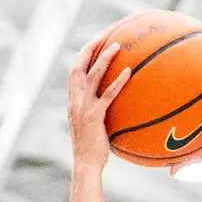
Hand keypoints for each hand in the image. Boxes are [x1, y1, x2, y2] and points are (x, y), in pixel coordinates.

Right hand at [68, 38, 130, 170]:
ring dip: (104, 58)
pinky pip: (107, 95)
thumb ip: (96, 114)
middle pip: (78, 67)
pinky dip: (117, 82)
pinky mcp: (94, 116)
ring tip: (117, 45)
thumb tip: (111, 109)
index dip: (82, 57)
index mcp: (73, 102)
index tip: (92, 44)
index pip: (74, 73)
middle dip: (89, 49)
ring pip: (92, 76)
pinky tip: (128, 72)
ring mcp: (83, 108)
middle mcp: (75, 101)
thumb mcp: (91, 128)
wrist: (86, 165)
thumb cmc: (92, 150)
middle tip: (102, 36)